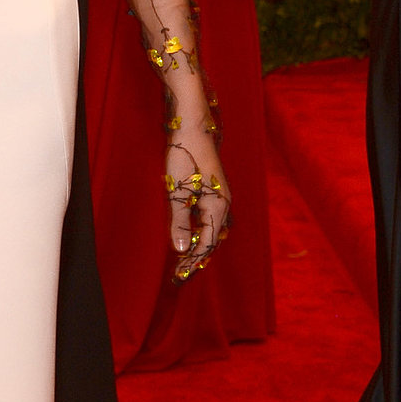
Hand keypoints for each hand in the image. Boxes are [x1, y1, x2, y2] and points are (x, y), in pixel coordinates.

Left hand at [165, 118, 229, 278]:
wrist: (191, 126)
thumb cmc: (183, 155)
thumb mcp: (176, 191)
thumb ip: (179, 221)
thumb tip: (181, 249)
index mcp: (218, 206)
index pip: (207, 243)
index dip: (193, 261)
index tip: (179, 276)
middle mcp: (224, 204)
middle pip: (212, 239)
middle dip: (197, 257)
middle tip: (179, 273)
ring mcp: (220, 196)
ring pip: (211, 230)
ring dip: (198, 245)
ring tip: (183, 260)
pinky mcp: (213, 189)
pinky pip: (208, 218)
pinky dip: (198, 230)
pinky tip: (187, 234)